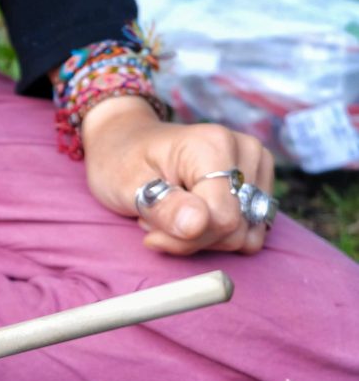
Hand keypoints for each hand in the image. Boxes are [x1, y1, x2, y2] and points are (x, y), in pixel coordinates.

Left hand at [81, 96, 274, 255]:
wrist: (124, 142)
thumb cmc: (121, 161)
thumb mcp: (128, 185)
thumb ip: (163, 207)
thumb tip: (197, 224)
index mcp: (214, 145)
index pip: (223, 219)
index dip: (185, 238)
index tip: (148, 229)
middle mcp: (245, 151)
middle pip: (235, 230)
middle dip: (191, 237)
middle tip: (156, 217)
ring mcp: (257, 166)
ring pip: (243, 235)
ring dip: (202, 236)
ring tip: (171, 213)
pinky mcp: (259, 183)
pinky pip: (248, 231)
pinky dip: (216, 232)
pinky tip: (190, 215)